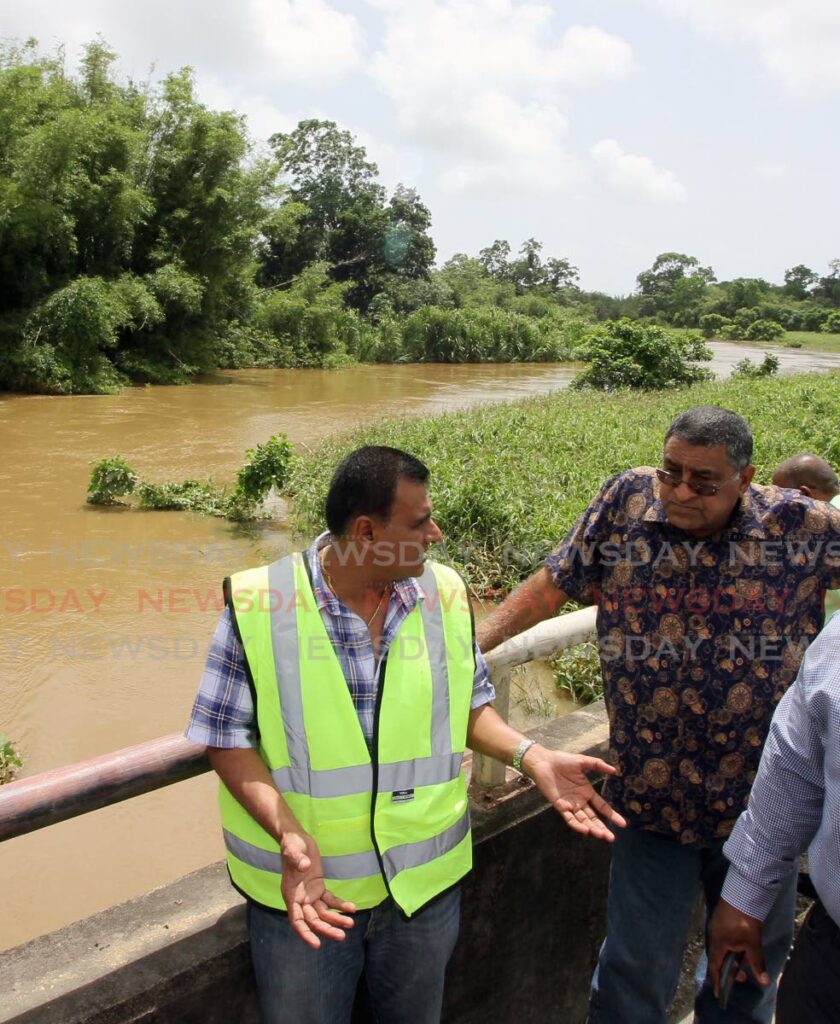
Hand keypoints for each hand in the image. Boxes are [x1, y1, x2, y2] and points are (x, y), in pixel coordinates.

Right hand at [280, 831, 355, 947]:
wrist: (296, 838)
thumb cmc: (291, 845)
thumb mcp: (292, 850)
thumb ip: (298, 860)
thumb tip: (304, 866)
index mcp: (290, 894)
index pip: (296, 920)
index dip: (305, 933)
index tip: (316, 944)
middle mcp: (300, 899)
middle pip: (313, 920)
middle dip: (327, 929)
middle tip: (342, 936)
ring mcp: (310, 894)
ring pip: (323, 913)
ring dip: (336, 919)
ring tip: (351, 923)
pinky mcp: (319, 887)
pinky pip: (330, 900)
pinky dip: (340, 904)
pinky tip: (352, 908)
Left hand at [522, 746, 626, 840]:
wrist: (544, 761)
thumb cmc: (562, 761)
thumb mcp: (583, 761)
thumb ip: (598, 765)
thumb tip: (614, 770)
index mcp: (587, 792)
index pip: (602, 807)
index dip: (612, 815)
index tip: (623, 824)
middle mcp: (580, 801)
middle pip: (594, 818)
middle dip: (602, 828)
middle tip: (611, 838)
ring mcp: (570, 805)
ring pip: (583, 820)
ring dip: (592, 828)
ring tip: (601, 835)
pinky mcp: (560, 806)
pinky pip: (569, 818)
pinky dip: (577, 824)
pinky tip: (585, 830)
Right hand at [708, 898, 768, 996]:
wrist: (741, 894)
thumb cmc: (744, 921)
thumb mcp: (753, 943)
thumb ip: (757, 963)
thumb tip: (764, 982)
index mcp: (718, 944)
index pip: (715, 967)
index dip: (717, 981)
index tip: (719, 994)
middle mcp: (713, 936)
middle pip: (717, 958)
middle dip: (727, 969)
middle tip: (742, 975)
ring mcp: (715, 926)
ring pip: (720, 948)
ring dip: (729, 957)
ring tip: (744, 959)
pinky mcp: (719, 919)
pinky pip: (721, 939)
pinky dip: (729, 947)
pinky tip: (739, 945)